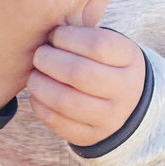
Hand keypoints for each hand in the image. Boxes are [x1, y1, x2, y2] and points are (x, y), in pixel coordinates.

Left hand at [28, 24, 147, 145]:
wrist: (129, 104)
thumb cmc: (109, 64)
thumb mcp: (111, 45)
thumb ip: (86, 36)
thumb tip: (49, 28)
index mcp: (130, 59)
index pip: (98, 45)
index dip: (70, 38)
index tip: (55, 34)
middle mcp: (125, 90)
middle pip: (81, 73)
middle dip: (51, 61)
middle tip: (39, 54)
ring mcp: (110, 117)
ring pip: (67, 101)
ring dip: (42, 85)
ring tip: (34, 75)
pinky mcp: (91, 137)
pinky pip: (59, 124)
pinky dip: (41, 107)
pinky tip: (37, 95)